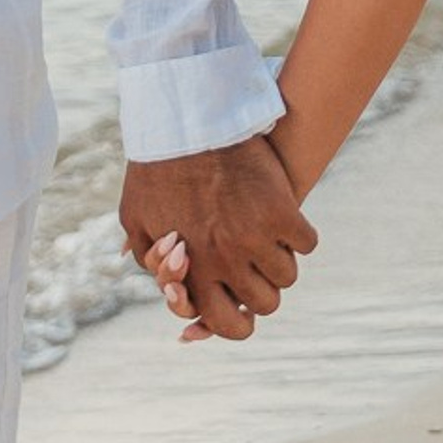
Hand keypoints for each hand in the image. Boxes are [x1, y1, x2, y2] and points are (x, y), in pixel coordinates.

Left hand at [119, 134, 315, 342]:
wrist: (184, 118)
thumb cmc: (156, 167)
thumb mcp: (135, 217)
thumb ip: (150, 260)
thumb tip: (174, 292)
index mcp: (191, 268)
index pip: (226, 324)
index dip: (238, 321)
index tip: (241, 304)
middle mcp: (225, 260)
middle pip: (265, 304)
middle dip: (261, 286)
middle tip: (252, 260)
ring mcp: (254, 237)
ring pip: (287, 276)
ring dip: (279, 258)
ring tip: (264, 232)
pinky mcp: (281, 212)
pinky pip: (306, 243)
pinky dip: (298, 232)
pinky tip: (282, 214)